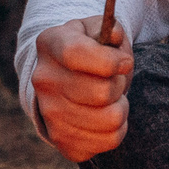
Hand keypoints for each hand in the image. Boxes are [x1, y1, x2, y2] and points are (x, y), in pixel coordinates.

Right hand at [31, 18, 134, 161]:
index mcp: (50, 44)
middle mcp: (43, 80)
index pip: (76, 54)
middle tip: (115, 80)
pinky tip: (106, 116)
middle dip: (119, 84)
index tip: (125, 62)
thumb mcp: (98, 31)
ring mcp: (49, 113)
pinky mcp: (62, 140)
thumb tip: (115, 35)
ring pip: (111, 119)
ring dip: (121, 107)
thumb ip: (109, 28)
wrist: (67, 80)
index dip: (109, 60)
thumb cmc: (91, 52)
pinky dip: (118, 129)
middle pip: (101, 92)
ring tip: (111, 98)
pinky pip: (110, 140)